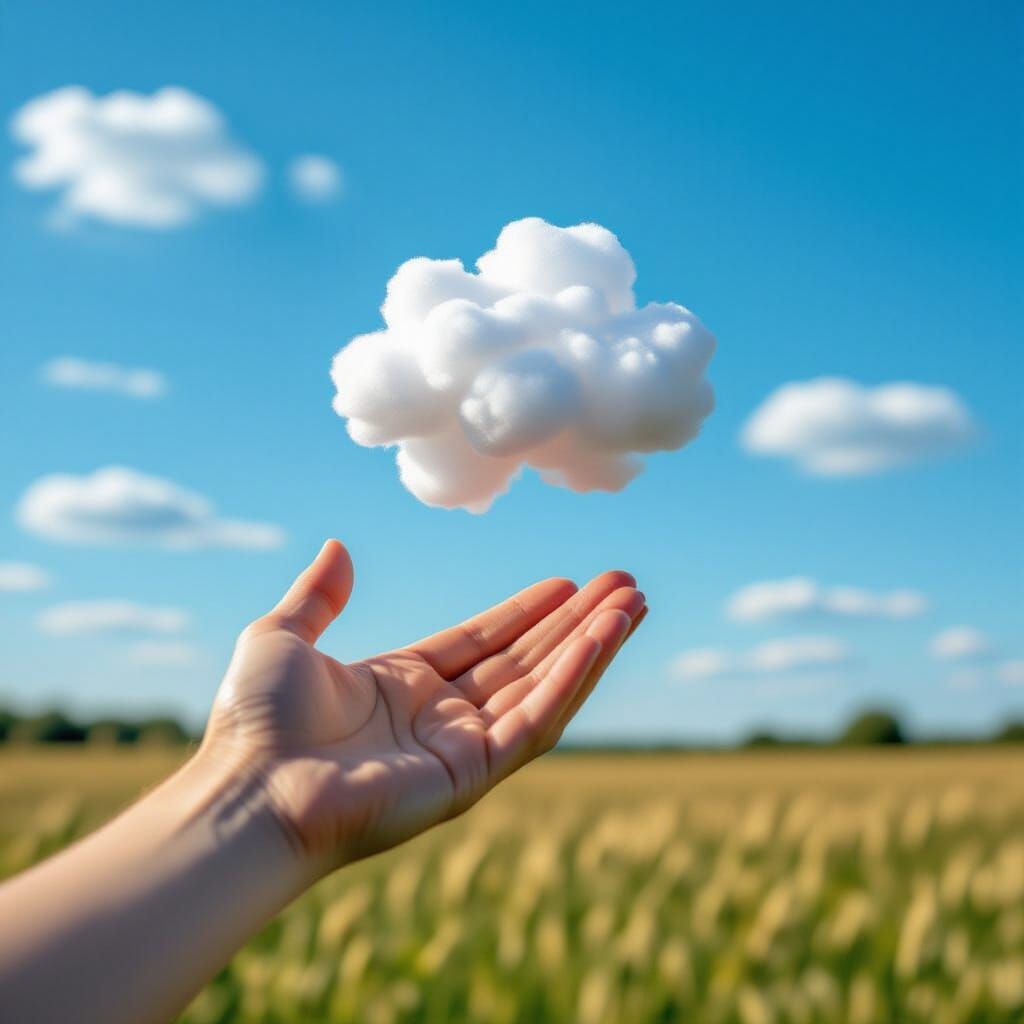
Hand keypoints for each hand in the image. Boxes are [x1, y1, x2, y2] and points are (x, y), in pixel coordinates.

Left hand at [202, 540, 644, 874]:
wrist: (248, 790)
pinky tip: (603, 638)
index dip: (525, 612)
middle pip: (525, 659)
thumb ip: (318, 597)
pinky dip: (574, 678)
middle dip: (575, 622)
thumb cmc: (253, 723)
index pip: (481, 641)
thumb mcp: (282, 638)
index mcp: (401, 686)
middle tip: (623, 583)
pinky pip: (536, 720)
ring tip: (633, 603)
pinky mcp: (473, 774)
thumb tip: (337, 547)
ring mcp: (459, 747)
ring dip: (591, 645)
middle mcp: (438, 716)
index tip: (566, 583)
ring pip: (543, 686)